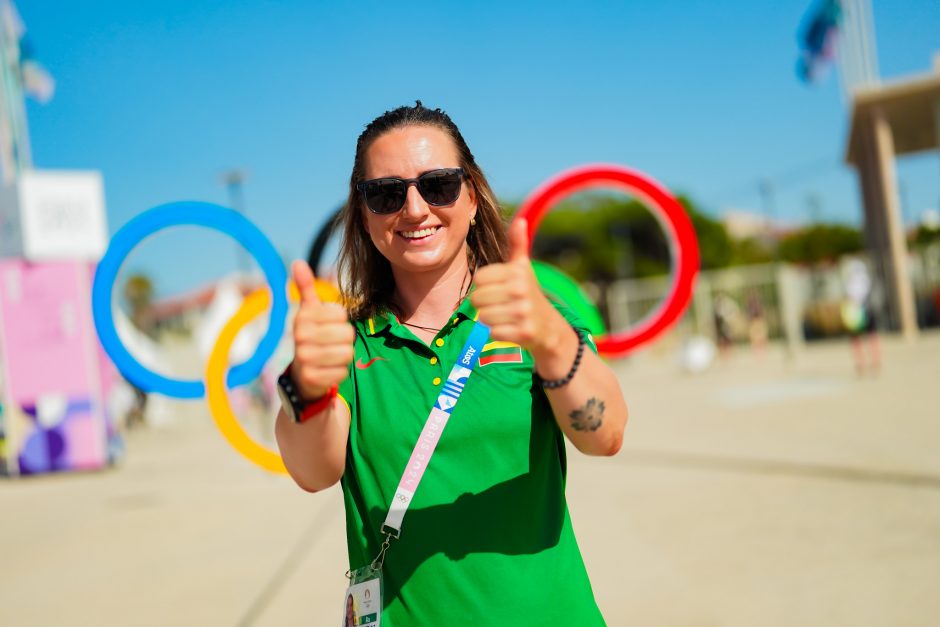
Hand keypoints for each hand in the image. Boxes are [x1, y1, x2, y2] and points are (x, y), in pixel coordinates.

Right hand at [290, 260, 354, 399]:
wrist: (300, 374)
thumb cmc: (311, 337)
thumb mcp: (308, 312)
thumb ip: (306, 288)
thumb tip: (297, 262)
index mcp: (302, 318)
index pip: (341, 314)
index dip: (340, 321)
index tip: (328, 326)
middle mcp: (300, 337)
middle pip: (347, 334)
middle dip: (345, 340)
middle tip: (332, 344)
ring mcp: (305, 359)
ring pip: (347, 353)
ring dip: (344, 356)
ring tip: (330, 356)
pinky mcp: (312, 379)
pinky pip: (343, 372)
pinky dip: (340, 372)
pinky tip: (328, 370)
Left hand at [470, 218, 561, 353]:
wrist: (548, 326)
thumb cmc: (527, 292)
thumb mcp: (522, 268)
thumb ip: (517, 244)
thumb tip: (520, 220)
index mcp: (517, 272)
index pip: (479, 278)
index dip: (485, 285)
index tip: (498, 288)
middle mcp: (521, 290)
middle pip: (477, 299)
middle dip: (485, 304)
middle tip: (500, 304)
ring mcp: (523, 312)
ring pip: (483, 317)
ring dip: (491, 319)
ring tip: (505, 316)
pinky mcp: (523, 333)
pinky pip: (493, 333)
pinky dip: (498, 333)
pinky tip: (510, 328)